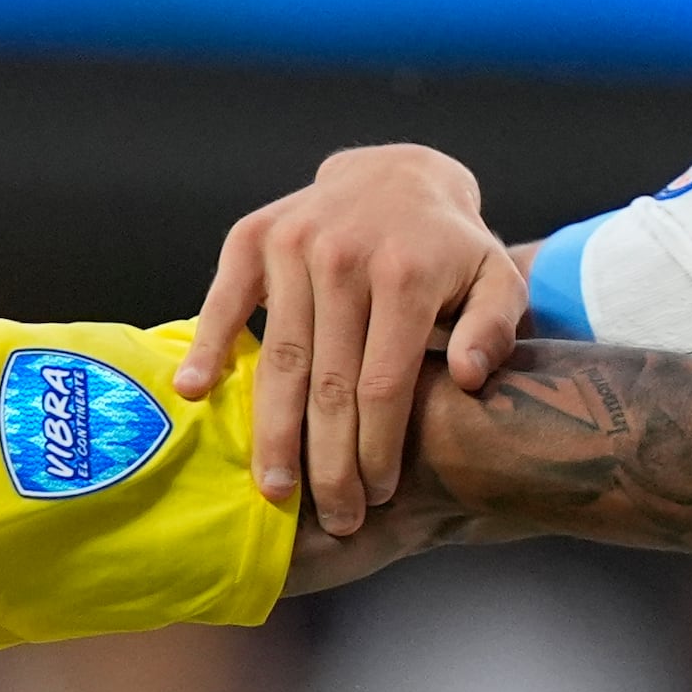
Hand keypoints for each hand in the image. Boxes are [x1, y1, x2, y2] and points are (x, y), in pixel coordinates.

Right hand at [173, 143, 527, 539]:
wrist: (398, 174)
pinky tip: (195, 394)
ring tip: (275, 490)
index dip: (376, 450)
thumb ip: (495, 328)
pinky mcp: (253, 237)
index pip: (382, 386)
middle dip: (328, 464)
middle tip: (332, 517)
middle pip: (328, 385)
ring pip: (278, 360)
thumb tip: (469, 377)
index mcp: (405, 273)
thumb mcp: (496, 280)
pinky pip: (223, 303)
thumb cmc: (448, 249)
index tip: (376, 496)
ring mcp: (293, 244)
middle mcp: (344, 256)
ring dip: (273, 434)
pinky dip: (207, 349)